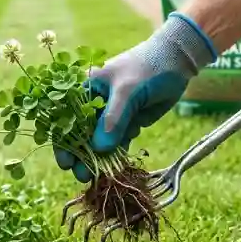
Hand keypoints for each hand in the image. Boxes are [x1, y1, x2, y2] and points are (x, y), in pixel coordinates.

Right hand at [53, 13, 216, 182]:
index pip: (67, 117)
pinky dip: (116, 156)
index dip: (63, 140)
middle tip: (82, 176)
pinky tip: (114, 171)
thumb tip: (98, 148)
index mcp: (87, 89)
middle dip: (81, 155)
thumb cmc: (148, 68)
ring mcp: (112, 114)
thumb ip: (113, 119)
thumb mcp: (128, 91)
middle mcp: (95, 103)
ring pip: (100, 141)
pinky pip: (118, 143)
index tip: (65, 162)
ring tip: (96, 178)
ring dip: (98, 160)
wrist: (177, 63)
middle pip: (82, 133)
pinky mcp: (128, 122)